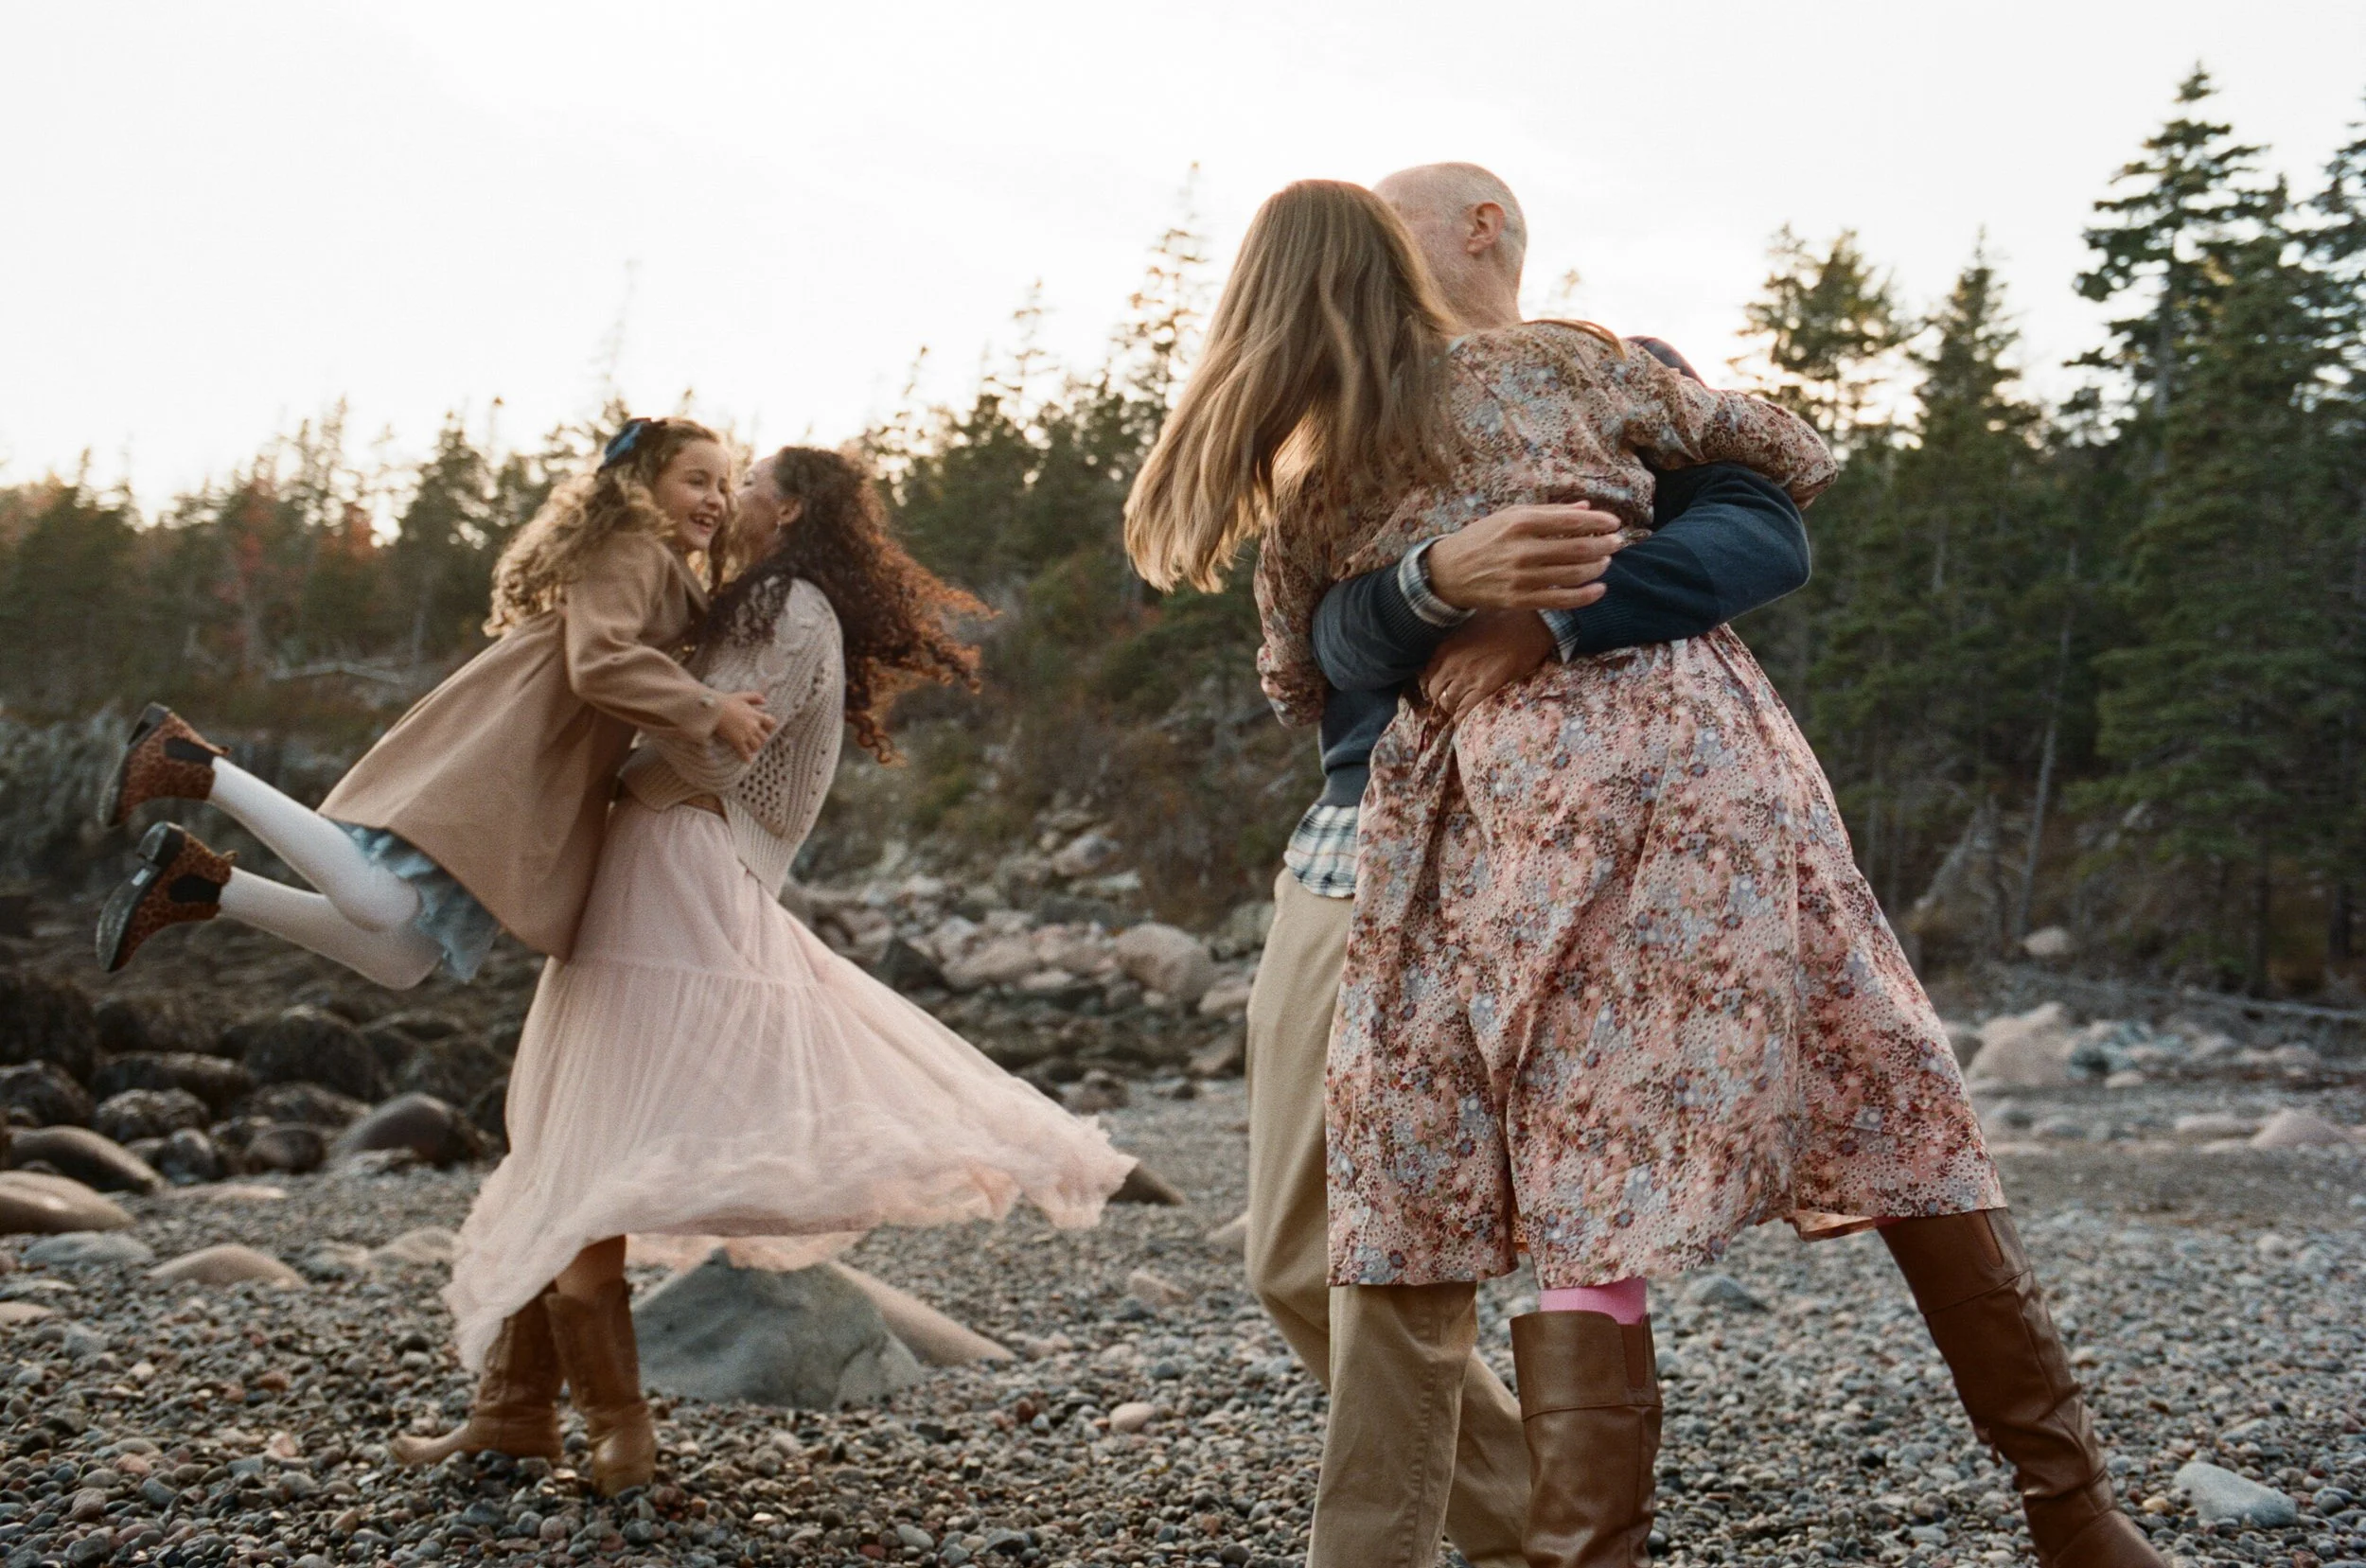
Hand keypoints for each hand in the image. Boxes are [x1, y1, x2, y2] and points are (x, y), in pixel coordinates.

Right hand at [713, 690, 777, 760]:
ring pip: (757, 746)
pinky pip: (745, 753)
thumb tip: (765, 701)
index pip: (771, 723)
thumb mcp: (742, 696)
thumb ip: (755, 697)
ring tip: (750, 749)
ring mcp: (746, 734)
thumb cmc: (726, 701)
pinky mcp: (737, 741)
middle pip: (764, 737)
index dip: (769, 727)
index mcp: (756, 715)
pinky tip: (747, 761)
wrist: (713, 709)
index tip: (765, 729)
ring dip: (754, 748)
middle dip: (761, 739)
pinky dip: (747, 758)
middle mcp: (753, 725)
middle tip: (756, 741)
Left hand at [1419, 611, 1558, 718]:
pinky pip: (1465, 711)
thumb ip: (1457, 639)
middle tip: (1451, 699)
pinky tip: (1466, 718)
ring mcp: (1467, 677)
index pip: (1427, 674)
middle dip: (1441, 698)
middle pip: (1434, 692)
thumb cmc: (1504, 619)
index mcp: (1446, 647)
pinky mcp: (1485, 688)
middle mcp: (1452, 664)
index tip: (1441, 687)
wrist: (1530, 625)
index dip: (1433, 683)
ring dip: (1453, 707)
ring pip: (1448, 703)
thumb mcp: (1470, 623)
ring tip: (1461, 707)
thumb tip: (1455, 648)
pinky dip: (1463, 717)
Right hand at [1422, 505, 1622, 610]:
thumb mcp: (1510, 516)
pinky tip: (1599, 588)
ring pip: (1573, 574)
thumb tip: (1585, 507)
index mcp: (1520, 523)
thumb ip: (1549, 512)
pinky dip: (1585, 595)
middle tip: (1617, 542)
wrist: (1449, 572)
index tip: (1614, 522)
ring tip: (1606, 561)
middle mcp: (1522, 550)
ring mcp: (1521, 577)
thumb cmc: (1482, 538)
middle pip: (1577, 548)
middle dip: (1604, 545)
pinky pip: (1561, 600)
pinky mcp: (1520, 600)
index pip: (1570, 521)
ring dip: (1597, 567)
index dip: (1598, 521)